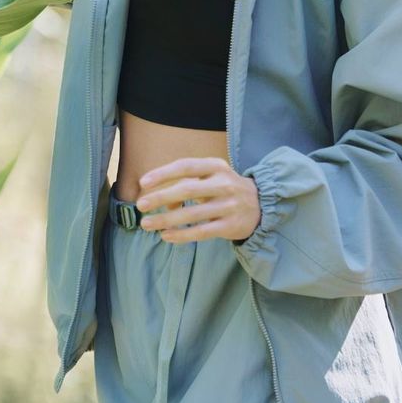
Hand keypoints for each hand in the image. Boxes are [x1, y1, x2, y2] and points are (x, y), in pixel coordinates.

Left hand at [134, 156, 261, 243]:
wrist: (261, 205)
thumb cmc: (224, 188)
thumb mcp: (210, 178)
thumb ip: (186, 184)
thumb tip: (162, 202)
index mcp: (216, 166)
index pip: (186, 166)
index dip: (163, 173)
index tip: (143, 183)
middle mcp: (224, 183)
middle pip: (187, 189)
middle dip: (161, 197)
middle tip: (140, 205)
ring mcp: (229, 205)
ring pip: (192, 214)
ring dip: (166, 219)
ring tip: (147, 224)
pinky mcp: (231, 226)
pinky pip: (202, 232)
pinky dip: (182, 235)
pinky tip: (166, 236)